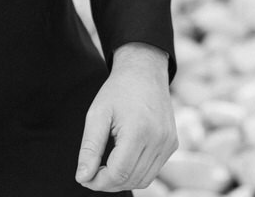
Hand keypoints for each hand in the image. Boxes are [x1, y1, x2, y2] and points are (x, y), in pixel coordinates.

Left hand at [76, 42, 176, 191]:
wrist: (145, 71)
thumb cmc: (117, 91)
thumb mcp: (97, 114)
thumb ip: (89, 148)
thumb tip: (82, 178)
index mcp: (138, 131)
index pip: (118, 173)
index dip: (98, 182)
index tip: (85, 177)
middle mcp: (158, 140)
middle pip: (130, 179)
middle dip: (107, 183)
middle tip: (91, 174)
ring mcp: (168, 142)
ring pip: (143, 180)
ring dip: (122, 181)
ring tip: (106, 169)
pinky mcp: (172, 143)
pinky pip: (153, 170)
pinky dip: (136, 173)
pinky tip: (123, 160)